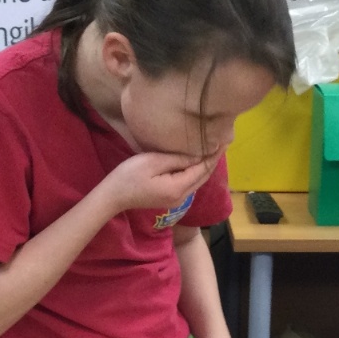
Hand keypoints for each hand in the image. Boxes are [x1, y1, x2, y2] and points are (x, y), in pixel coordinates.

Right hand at [100, 150, 216, 212]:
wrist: (113, 196)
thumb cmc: (129, 176)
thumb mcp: (153, 162)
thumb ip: (178, 159)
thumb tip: (199, 154)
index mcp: (179, 187)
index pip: (203, 168)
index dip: (214, 154)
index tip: (224, 138)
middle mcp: (183, 196)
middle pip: (204, 176)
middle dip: (214, 159)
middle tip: (225, 140)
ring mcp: (177, 199)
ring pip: (198, 180)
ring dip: (207, 165)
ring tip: (215, 148)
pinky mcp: (171, 197)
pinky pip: (190, 182)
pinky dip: (198, 170)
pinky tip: (199, 159)